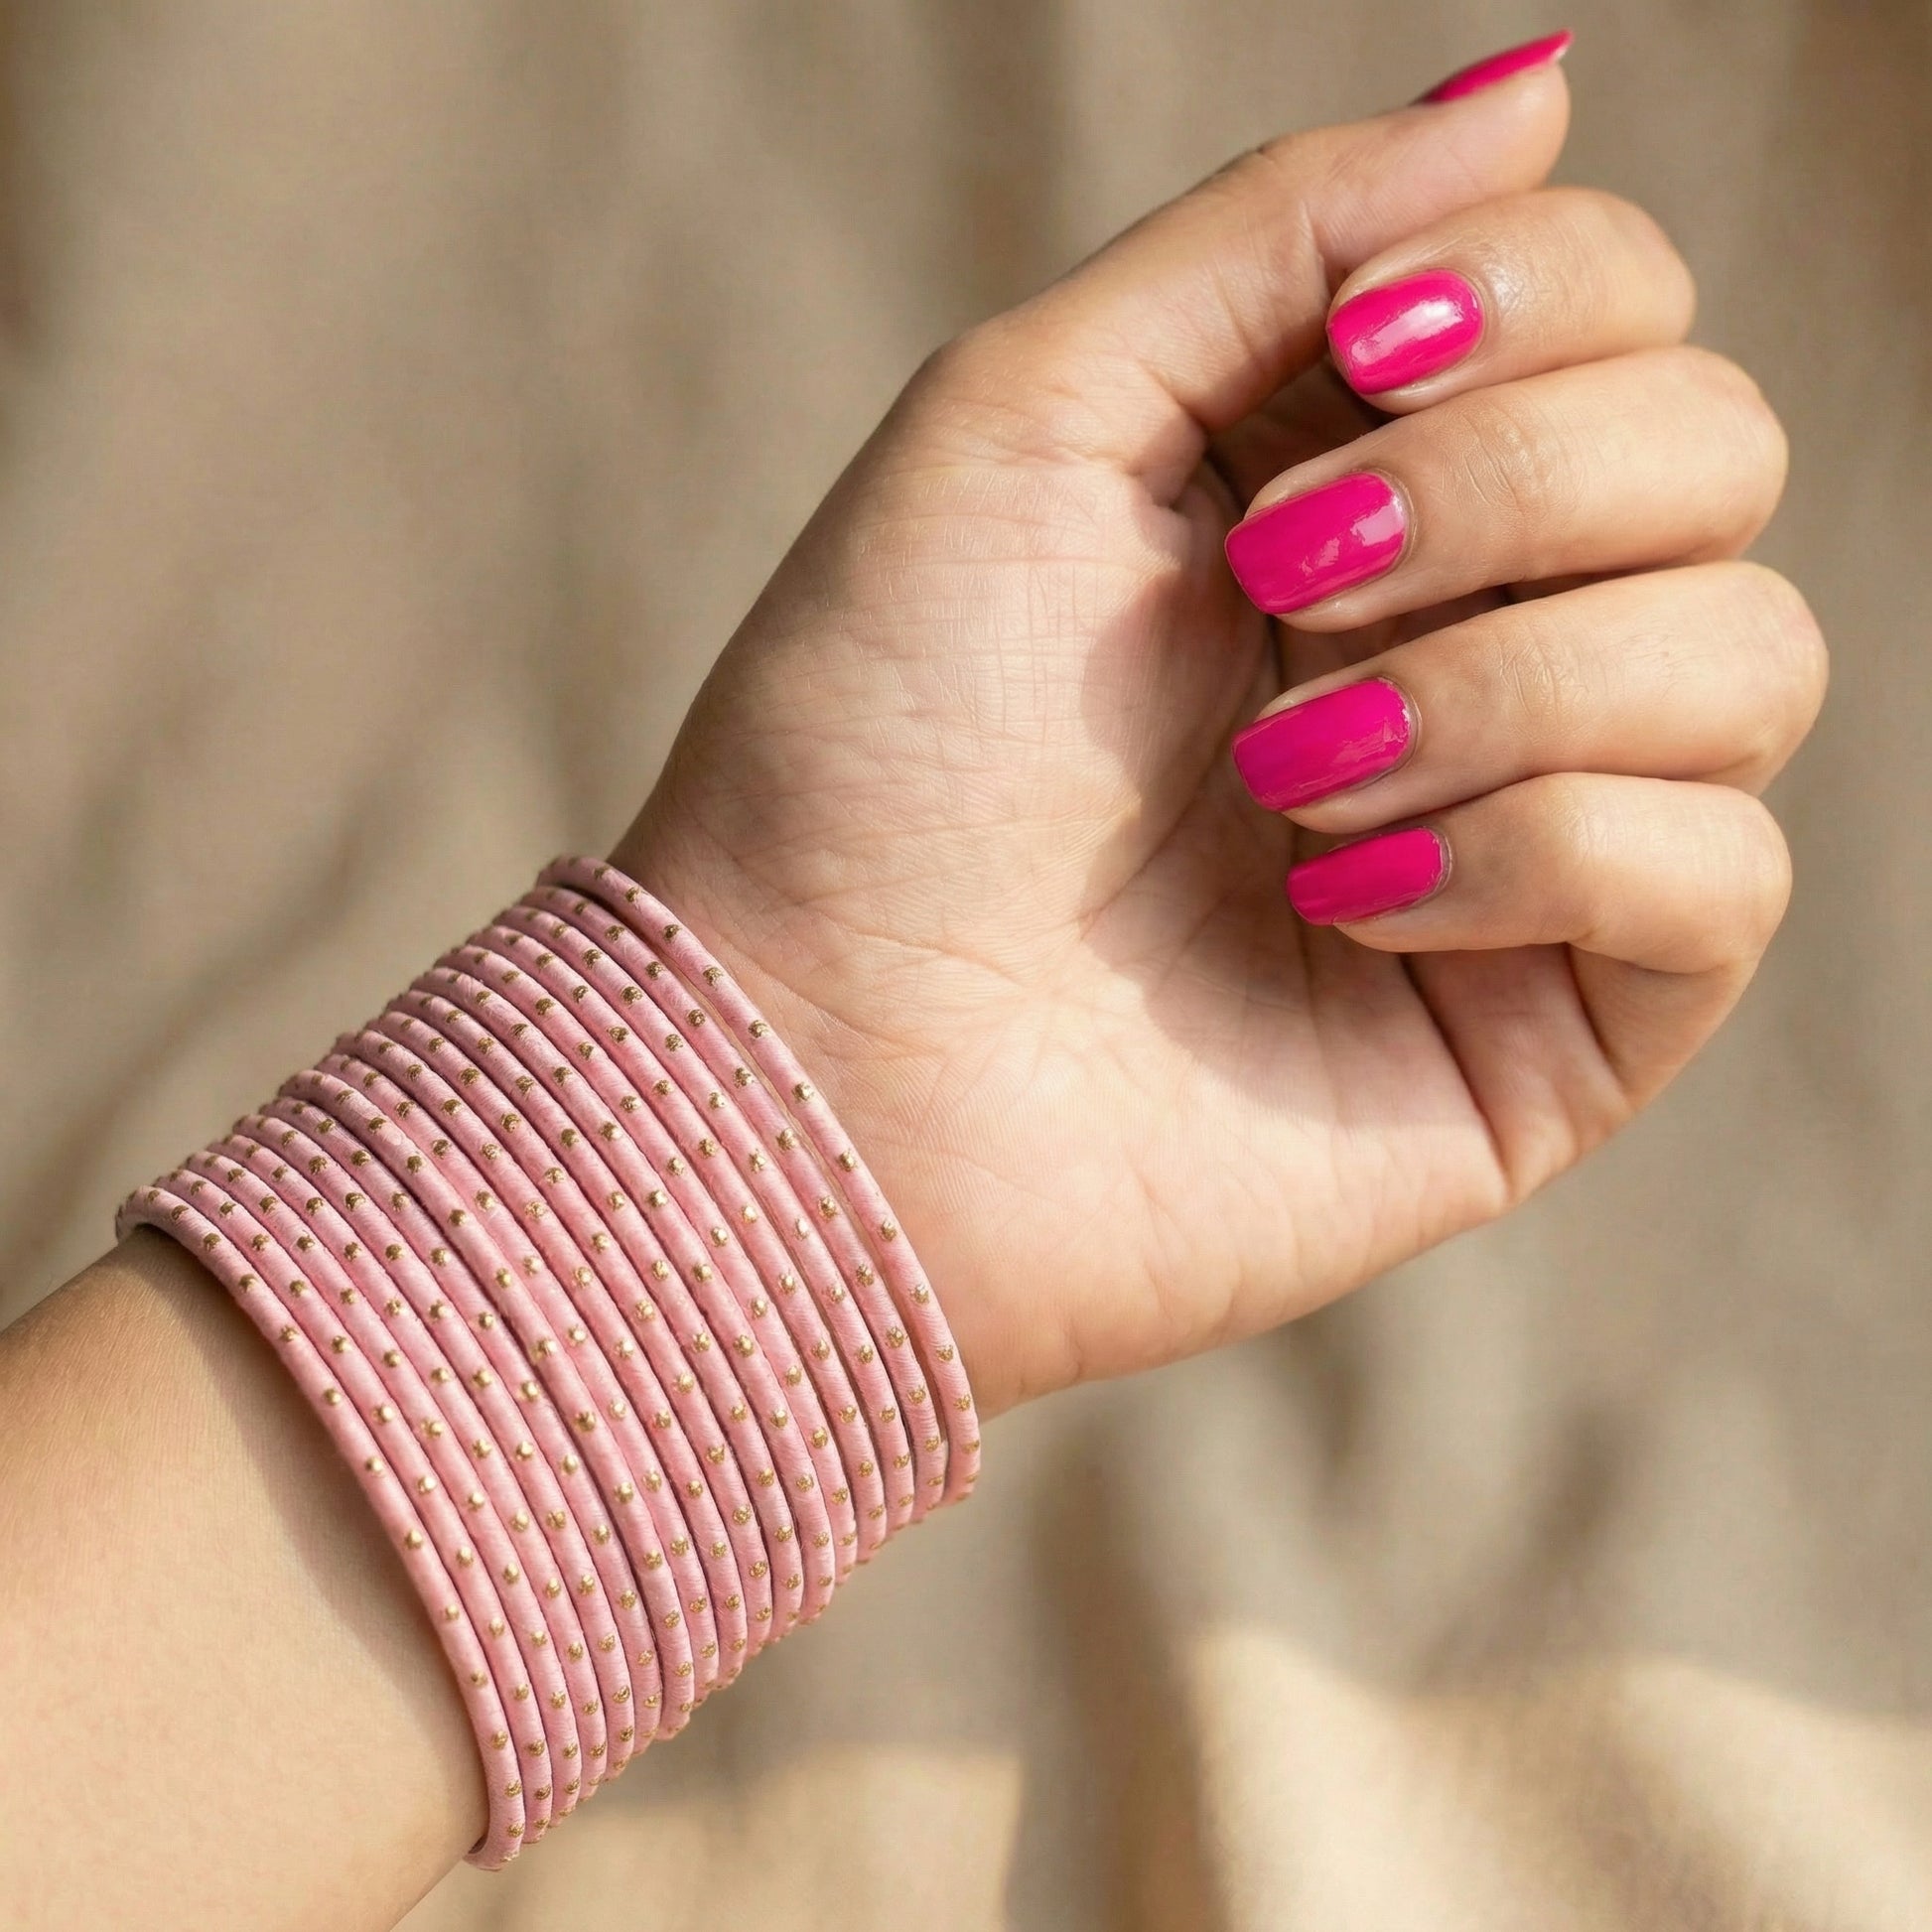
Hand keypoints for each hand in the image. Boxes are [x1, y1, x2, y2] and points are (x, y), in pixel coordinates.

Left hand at [615, 69, 1819, 1415]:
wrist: (824, 1055)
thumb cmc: (883, 734)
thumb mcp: (1037, 411)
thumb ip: (1279, 236)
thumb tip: (1538, 90)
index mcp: (1363, 482)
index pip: (1624, 304)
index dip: (1533, 297)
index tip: (1352, 362)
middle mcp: (1473, 642)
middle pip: (1716, 451)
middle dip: (1509, 489)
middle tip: (1282, 591)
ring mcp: (1529, 840)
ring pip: (1752, 657)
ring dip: (1506, 686)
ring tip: (1289, 782)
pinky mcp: (1558, 1028)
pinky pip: (1722, 878)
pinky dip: (1542, 854)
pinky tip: (1343, 909)